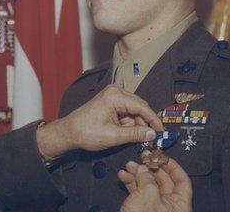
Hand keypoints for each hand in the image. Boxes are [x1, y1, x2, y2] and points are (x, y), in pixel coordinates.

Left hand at [36, 85, 163, 159]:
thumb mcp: (113, 136)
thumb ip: (135, 134)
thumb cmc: (85, 132)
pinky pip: (127, 111)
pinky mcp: (110, 102)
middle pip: (140, 107)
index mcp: (115, 96)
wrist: (69, 132)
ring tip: (132, 138)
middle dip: (144, 123)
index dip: (154, 120)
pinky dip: (129, 122)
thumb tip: (152, 134)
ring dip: (136, 124)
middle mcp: (115, 92)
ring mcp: (112, 96)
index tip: (160, 131)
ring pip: (134, 110)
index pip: (142, 107)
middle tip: (148, 138)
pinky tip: (125, 133)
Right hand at [119, 159, 191, 211]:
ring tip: (129, 166)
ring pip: (148, 185)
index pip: (182, 180)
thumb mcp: (147, 194)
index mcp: (180, 204)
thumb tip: (143, 169)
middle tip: (142, 158)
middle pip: (163, 181)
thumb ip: (147, 177)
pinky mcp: (142, 210)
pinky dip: (131, 183)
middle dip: (150, 168)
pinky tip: (124, 176)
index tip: (162, 156)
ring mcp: (155, 208)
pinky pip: (138, 192)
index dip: (172, 166)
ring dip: (138, 174)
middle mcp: (169, 206)